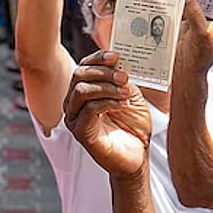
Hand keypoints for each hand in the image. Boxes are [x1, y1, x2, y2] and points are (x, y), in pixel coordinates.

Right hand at [64, 51, 152, 177]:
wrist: (137, 156)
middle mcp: (74, 104)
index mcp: (84, 92)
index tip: (116, 56)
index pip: (84, 67)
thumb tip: (120, 62)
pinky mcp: (80, 132)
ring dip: (107, 87)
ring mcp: (74, 118)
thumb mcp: (131, 95)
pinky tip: (124, 104)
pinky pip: (89, 109)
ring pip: (82, 90)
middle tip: (124, 76)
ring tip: (126, 93)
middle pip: (79, 75)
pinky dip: (108, 102)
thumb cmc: (133, 126)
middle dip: (103, 72)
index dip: (98, 58)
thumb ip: (122, 80)